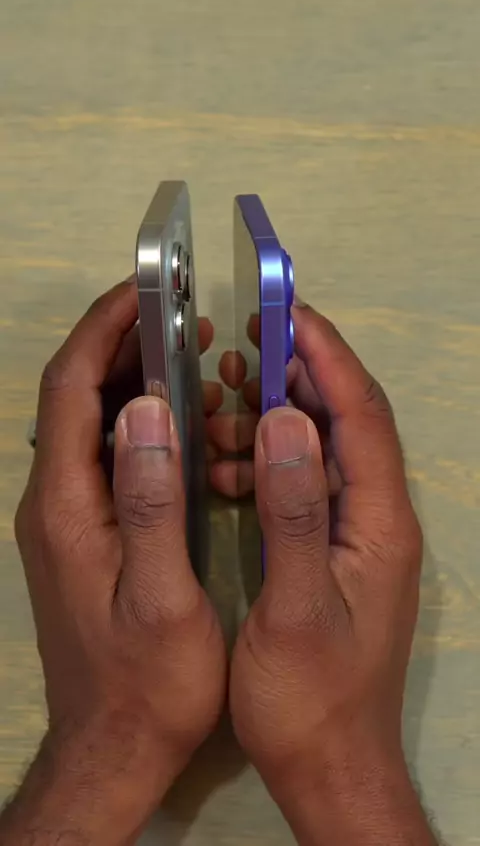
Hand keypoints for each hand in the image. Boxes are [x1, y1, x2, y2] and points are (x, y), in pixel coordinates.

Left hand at [7, 280, 225, 845]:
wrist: (114, 744)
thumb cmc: (147, 680)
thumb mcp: (162, 596)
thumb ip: (150, 500)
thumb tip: (145, 408)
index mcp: (66, 505)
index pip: (70, 389)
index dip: (105, 330)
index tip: (148, 290)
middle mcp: (54, 501)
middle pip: (76, 396)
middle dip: (126, 347)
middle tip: (188, 327)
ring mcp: (65, 517)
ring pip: (93, 425)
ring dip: (140, 388)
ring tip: (200, 376)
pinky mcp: (83, 533)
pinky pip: (106, 457)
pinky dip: (143, 429)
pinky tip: (187, 437)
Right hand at [228, 303, 434, 844]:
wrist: (329, 766)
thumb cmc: (310, 698)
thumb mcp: (294, 608)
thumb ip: (293, 512)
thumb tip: (287, 420)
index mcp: (379, 523)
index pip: (362, 414)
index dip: (327, 357)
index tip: (285, 314)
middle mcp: (378, 518)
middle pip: (347, 422)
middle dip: (299, 378)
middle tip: (243, 354)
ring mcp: (357, 535)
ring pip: (320, 450)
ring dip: (274, 423)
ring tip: (222, 413)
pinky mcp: (334, 550)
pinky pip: (302, 484)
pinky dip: (266, 464)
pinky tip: (224, 470)